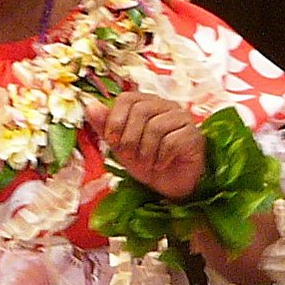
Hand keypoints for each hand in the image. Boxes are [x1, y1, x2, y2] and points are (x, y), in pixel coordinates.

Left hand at [88, 93, 205, 199]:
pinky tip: (161, 164)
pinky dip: (161, 157)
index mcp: (147, 104)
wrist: (171, 186)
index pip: (127, 98)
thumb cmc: (147, 162)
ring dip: (145, 151)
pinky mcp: (194, 135)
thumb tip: (90, 106)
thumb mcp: (120, 146)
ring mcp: (183, 118)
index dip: (115, 120)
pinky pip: (172, 141)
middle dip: (129, 138)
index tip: (112, 140)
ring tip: (147, 163)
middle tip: (130, 156)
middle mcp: (166, 106)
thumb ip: (105, 127)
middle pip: (141, 110)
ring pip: (156, 127)